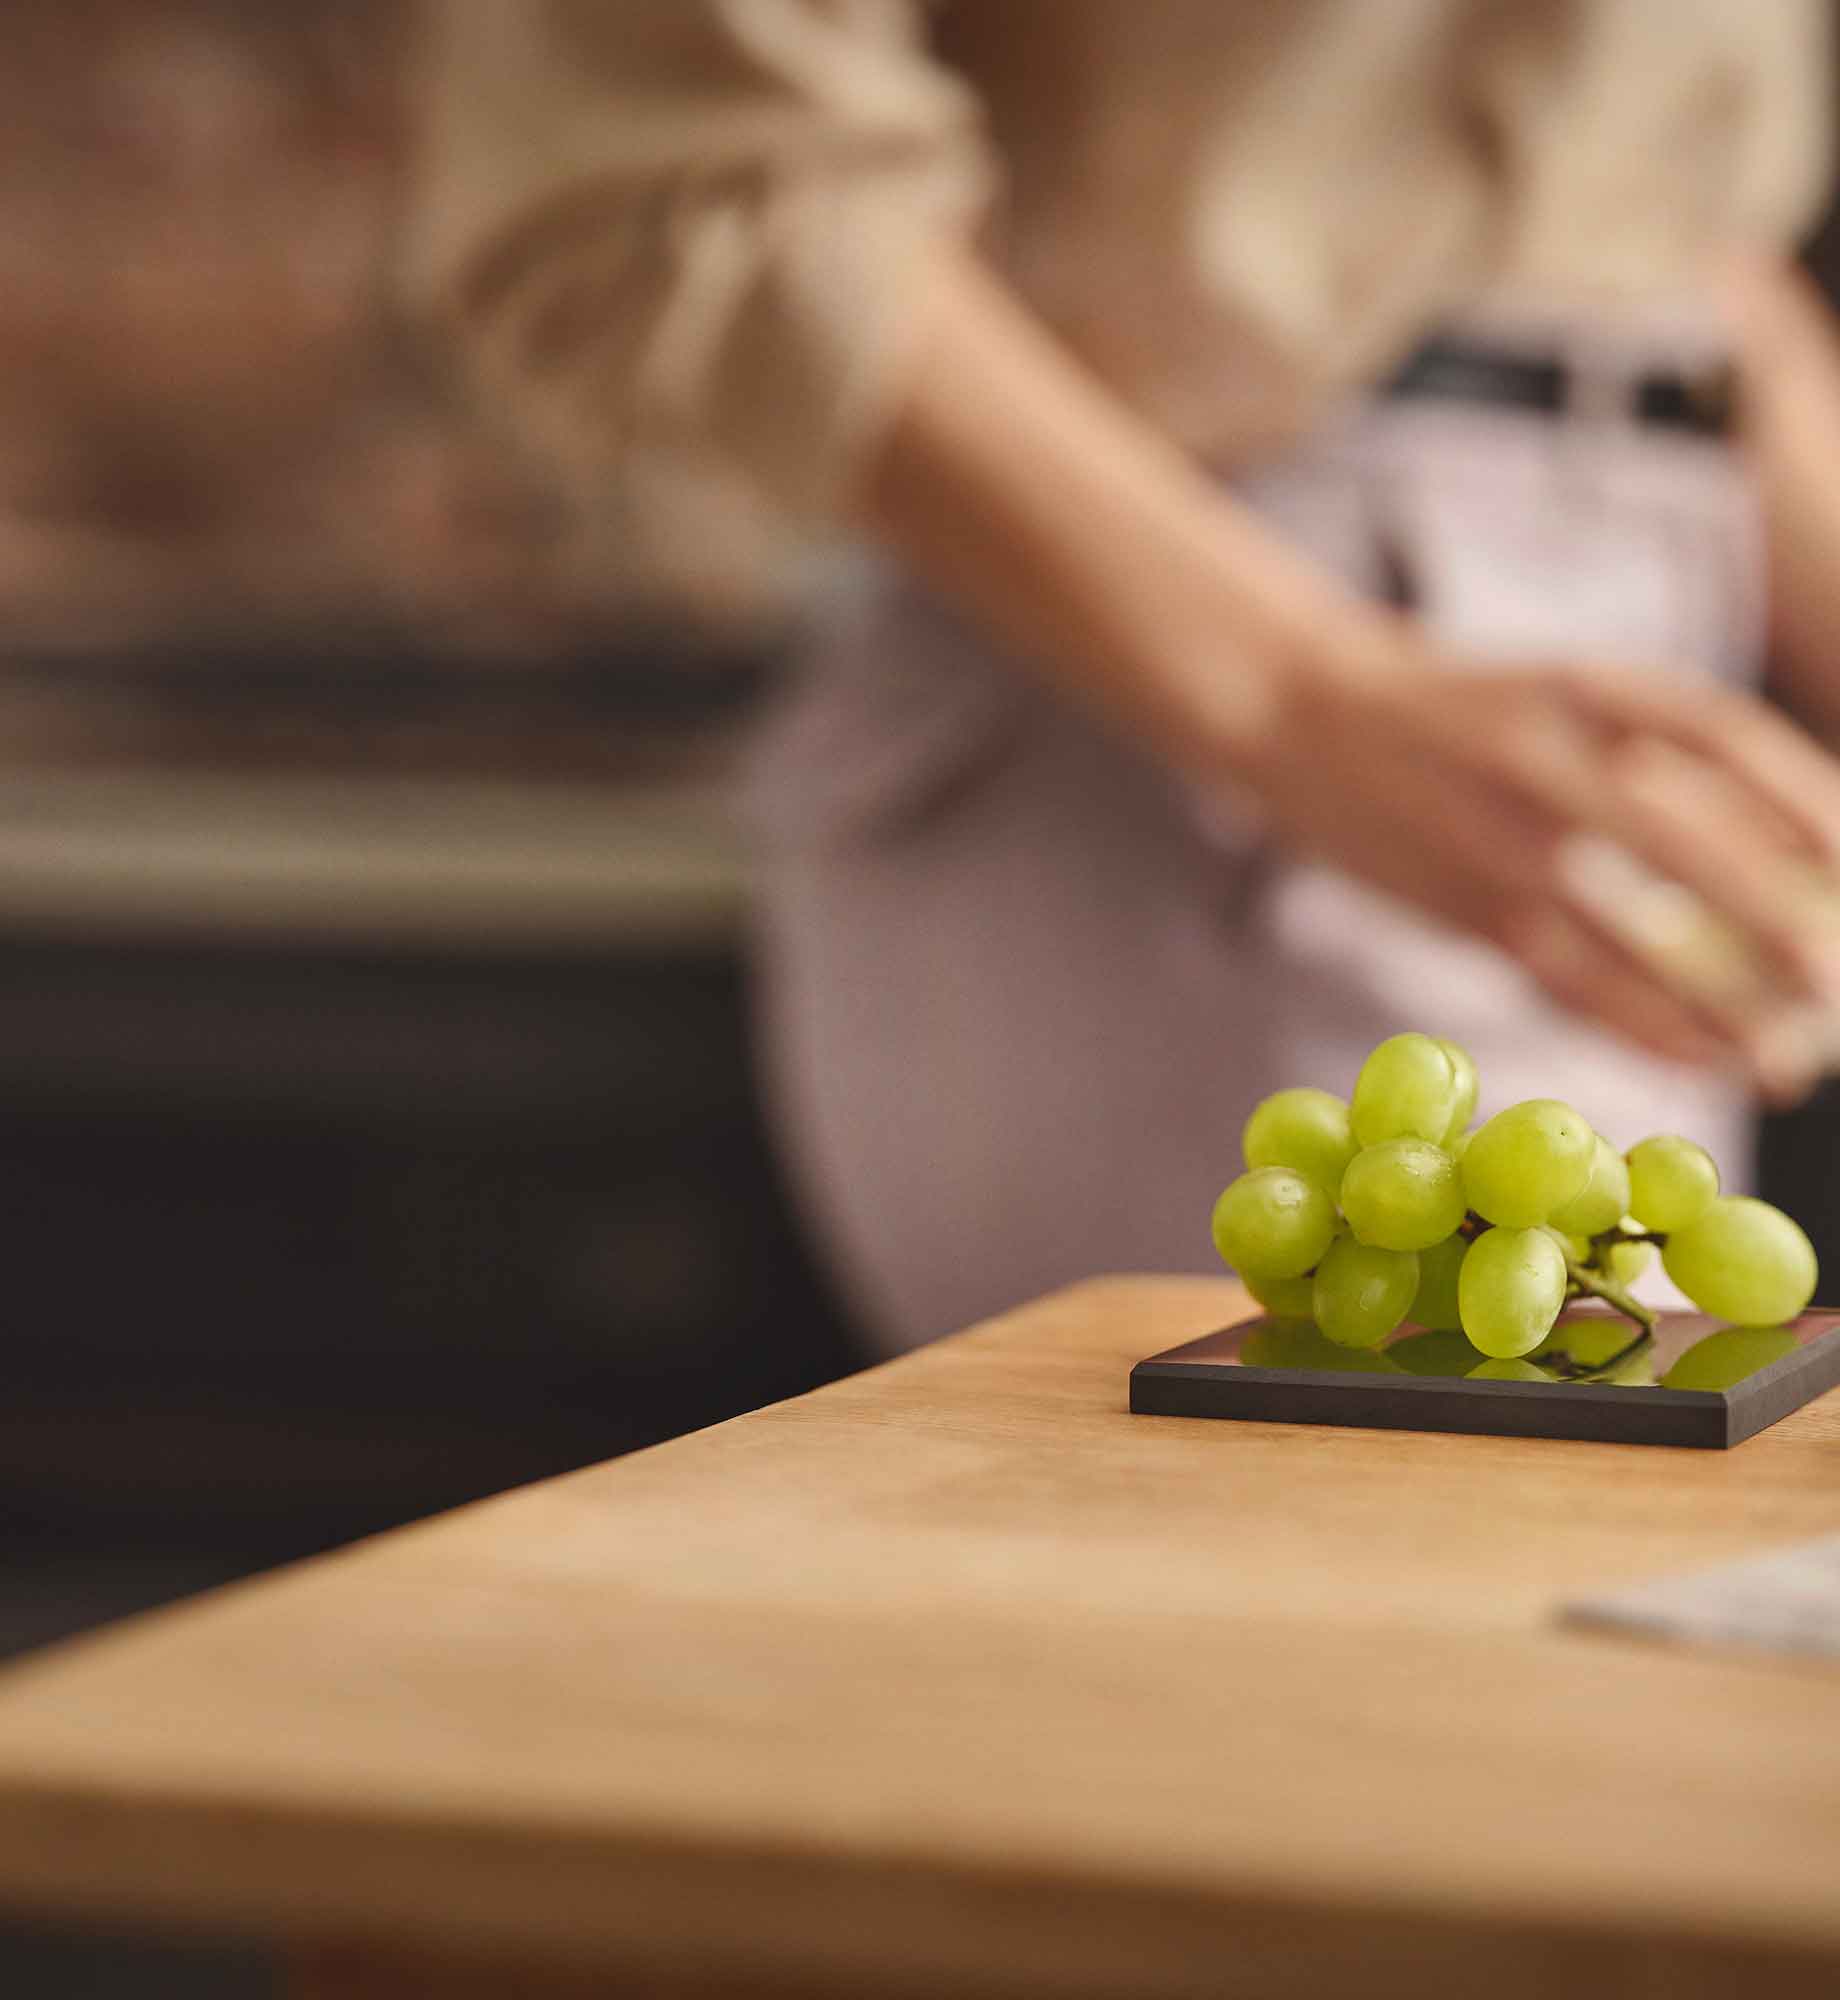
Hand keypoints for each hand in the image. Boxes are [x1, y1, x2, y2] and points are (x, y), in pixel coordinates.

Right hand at [1238, 612, 1839, 1097]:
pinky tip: (1700, 1056)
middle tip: (1834, 979)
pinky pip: (1564, 981)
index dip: (1800, 797)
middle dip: (1773, 919)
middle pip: (1681, 838)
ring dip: (1715, 1009)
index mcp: (1581, 683)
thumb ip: (1657, 754)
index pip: (1718, 734)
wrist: (1305, 715)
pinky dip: (1640, 1027)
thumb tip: (1798, 854)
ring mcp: (1494, 836)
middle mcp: (1538, 754)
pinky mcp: (1464, 906)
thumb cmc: (1466, 713)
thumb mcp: (1563, 692)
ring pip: (1620, 935)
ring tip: (1785, 1060)